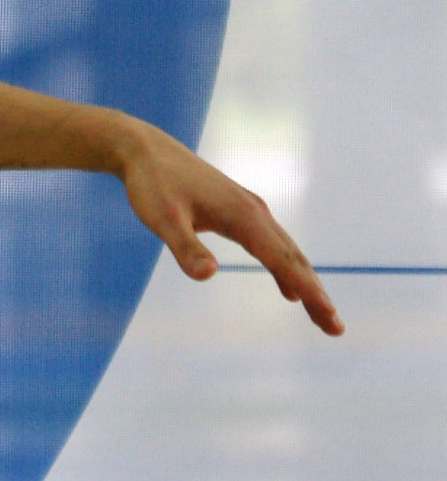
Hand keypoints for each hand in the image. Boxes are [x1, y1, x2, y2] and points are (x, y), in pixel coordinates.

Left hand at [116, 127, 341, 334]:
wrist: (146, 151)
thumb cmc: (152, 185)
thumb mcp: (162, 219)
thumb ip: (185, 248)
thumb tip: (207, 276)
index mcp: (243, 217)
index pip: (282, 261)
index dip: (307, 290)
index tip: (328, 316)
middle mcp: (256, 212)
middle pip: (294, 259)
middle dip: (316, 294)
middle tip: (335, 329)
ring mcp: (251, 210)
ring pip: (287, 251)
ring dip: (305, 283)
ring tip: (321, 314)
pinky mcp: (241, 210)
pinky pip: (272, 244)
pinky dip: (285, 268)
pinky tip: (288, 290)